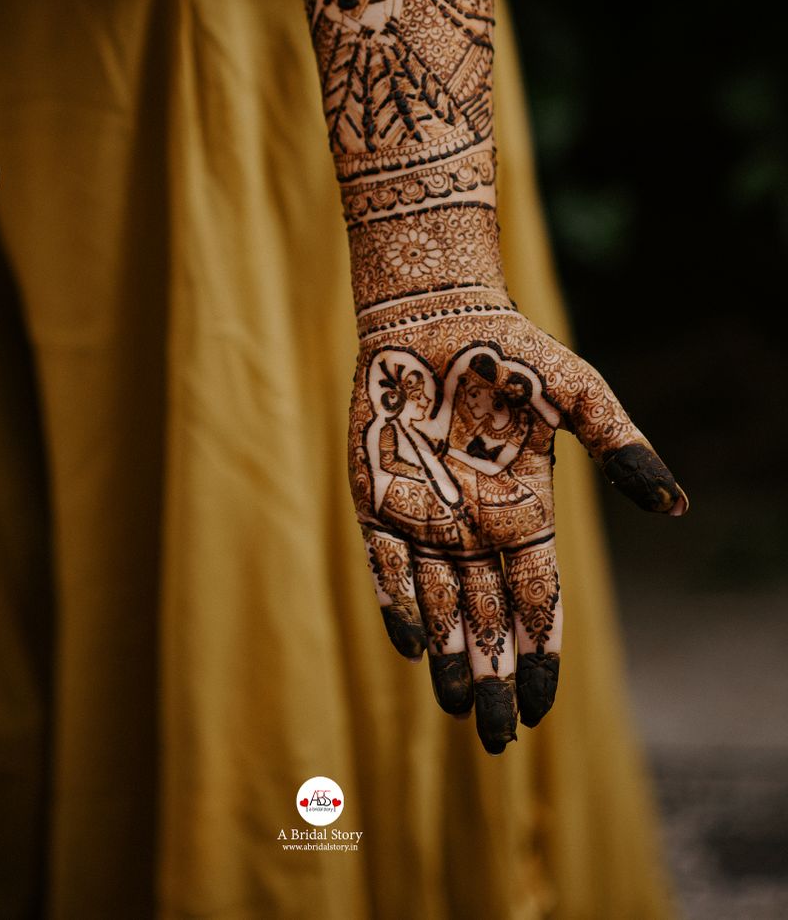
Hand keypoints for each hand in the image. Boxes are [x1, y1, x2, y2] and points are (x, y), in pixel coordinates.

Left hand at [351, 303, 686, 753]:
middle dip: (495, 676)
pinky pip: (388, 565)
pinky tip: (414, 645)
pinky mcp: (379, 499)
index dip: (540, 653)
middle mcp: (476, 527)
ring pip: (439, 605)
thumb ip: (619, 447)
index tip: (541, 705)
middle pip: (488, 619)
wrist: (435, 315)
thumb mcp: (578, 395)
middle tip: (497, 738)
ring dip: (450, 657)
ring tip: (459, 710)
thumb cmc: (512, 351)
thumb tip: (674, 506)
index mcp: (526, 513)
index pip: (537, 601)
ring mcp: (427, 516)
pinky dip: (399, 604)